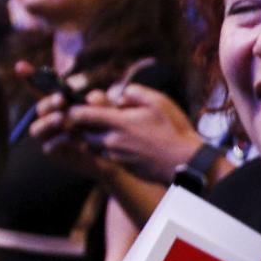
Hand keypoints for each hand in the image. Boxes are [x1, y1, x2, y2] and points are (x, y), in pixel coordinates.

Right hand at [28, 85, 121, 183]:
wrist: (113, 156)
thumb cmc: (107, 128)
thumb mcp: (107, 111)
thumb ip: (100, 102)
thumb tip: (91, 98)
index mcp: (58, 104)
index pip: (39, 89)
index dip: (28, 77)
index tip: (20, 66)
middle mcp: (49, 118)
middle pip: (39, 108)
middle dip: (48, 102)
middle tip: (61, 99)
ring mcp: (49, 137)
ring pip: (36, 129)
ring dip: (48, 122)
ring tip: (61, 118)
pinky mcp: (55, 154)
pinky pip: (49, 147)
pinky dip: (58, 140)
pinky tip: (68, 137)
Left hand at [62, 83, 205, 185]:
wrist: (185, 162)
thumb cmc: (174, 130)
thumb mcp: (158, 101)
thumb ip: (134, 92)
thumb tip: (119, 95)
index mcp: (118, 122)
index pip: (80, 115)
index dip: (75, 109)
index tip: (82, 105)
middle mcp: (112, 141)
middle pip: (83, 133)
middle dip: (85, 125)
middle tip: (97, 117)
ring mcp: (116, 157)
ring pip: (93, 147)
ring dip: (96, 138)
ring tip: (113, 131)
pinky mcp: (123, 168)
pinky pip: (107, 157)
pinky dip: (110, 150)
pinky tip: (128, 144)